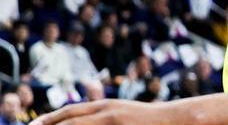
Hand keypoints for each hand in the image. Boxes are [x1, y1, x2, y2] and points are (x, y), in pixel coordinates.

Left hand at [32, 98, 159, 123]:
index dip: (50, 119)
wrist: (176, 119)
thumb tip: (83, 121)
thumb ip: (105, 116)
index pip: (71, 112)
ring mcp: (113, 121)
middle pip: (69, 120)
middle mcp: (106, 111)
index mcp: (106, 106)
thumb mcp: (124, 114)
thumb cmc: (151, 121)